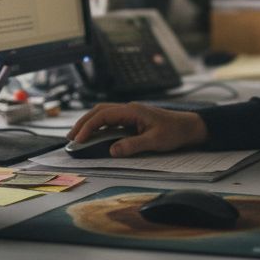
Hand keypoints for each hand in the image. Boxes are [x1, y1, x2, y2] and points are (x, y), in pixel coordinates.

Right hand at [67, 102, 208, 156]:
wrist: (189, 127)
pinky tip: (94, 136)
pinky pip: (111, 120)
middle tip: (70, 138)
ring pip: (103, 114)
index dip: (88, 126)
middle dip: (83, 123)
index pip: (103, 115)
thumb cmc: (175, 132)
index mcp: (132, 111)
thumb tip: (112, 150)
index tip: (78, 139)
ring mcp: (130, 113)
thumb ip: (133, 145)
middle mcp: (129, 109)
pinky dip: (99, 127)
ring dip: (89, 124)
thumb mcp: (155, 141)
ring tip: (77, 137)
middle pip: (99, 111)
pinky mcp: (132, 119)